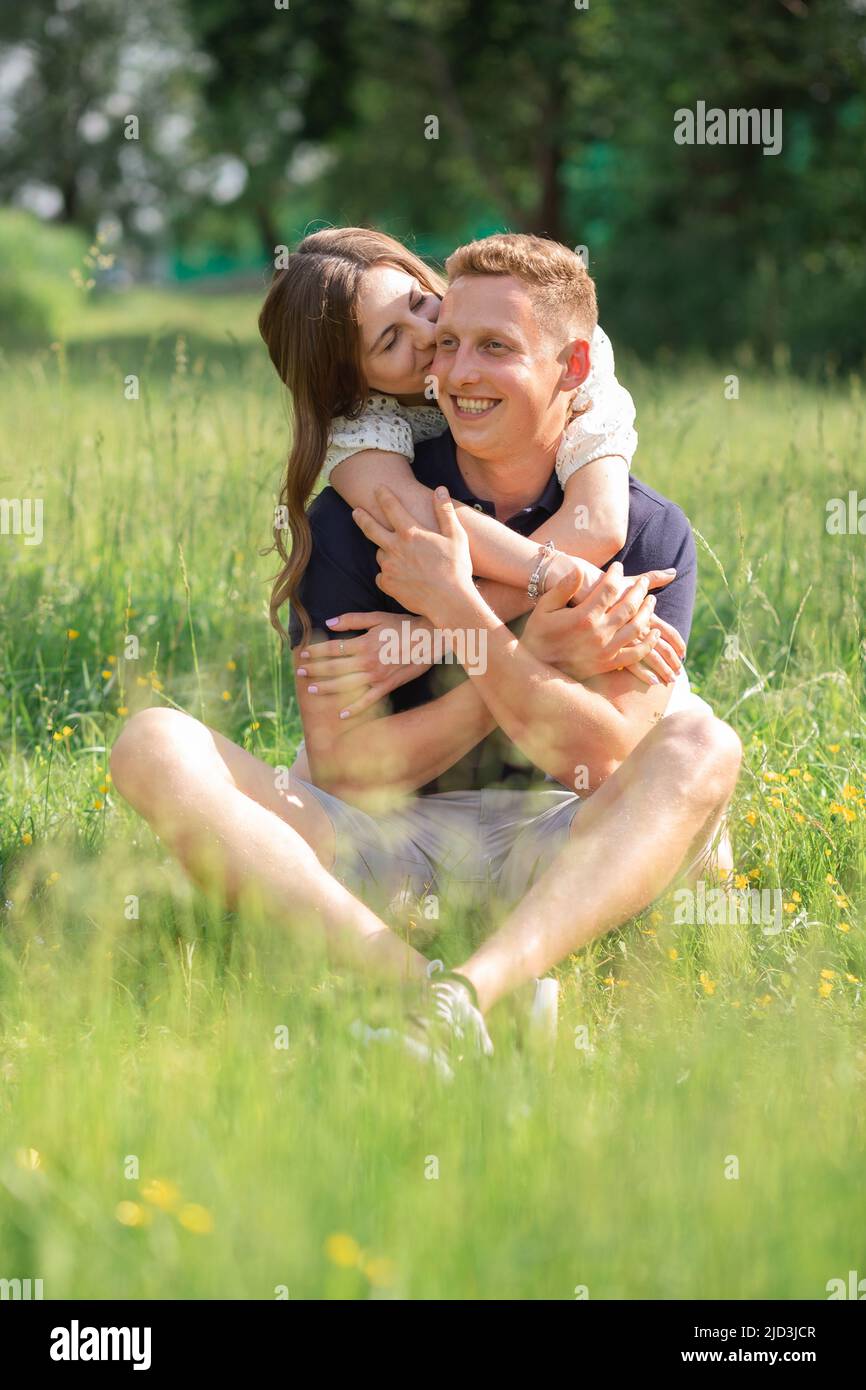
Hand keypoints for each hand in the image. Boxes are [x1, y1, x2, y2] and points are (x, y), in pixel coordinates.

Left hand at [296, 612, 434, 718]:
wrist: (430, 639)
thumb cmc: (403, 625)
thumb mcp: (378, 617)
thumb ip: (352, 620)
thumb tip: (329, 622)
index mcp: (364, 643)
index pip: (333, 648)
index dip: (316, 651)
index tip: (304, 654)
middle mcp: (368, 661)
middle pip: (335, 668)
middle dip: (315, 670)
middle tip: (300, 672)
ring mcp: (377, 676)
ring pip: (346, 685)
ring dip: (327, 688)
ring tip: (312, 690)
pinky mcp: (388, 686)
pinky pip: (368, 700)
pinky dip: (354, 709)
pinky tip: (341, 714)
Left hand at [352, 486, 474, 623]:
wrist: (449, 601)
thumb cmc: (456, 568)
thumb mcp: (456, 536)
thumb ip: (445, 511)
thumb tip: (440, 489)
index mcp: (410, 533)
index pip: (391, 507)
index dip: (383, 495)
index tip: (377, 488)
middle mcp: (395, 548)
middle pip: (370, 529)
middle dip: (361, 518)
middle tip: (355, 512)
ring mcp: (389, 567)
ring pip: (380, 554)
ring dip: (385, 551)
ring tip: (398, 556)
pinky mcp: (387, 584)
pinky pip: (382, 575)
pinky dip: (388, 574)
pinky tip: (400, 576)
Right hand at [523, 561, 683, 684]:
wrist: (534, 669)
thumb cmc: (537, 634)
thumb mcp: (544, 608)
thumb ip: (563, 588)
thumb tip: (579, 569)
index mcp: (584, 617)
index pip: (608, 589)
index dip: (615, 575)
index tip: (618, 566)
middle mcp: (598, 633)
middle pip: (628, 606)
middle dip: (639, 590)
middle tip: (643, 582)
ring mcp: (605, 650)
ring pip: (636, 627)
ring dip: (647, 612)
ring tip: (651, 600)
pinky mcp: (608, 665)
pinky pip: (635, 654)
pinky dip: (648, 644)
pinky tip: (655, 633)